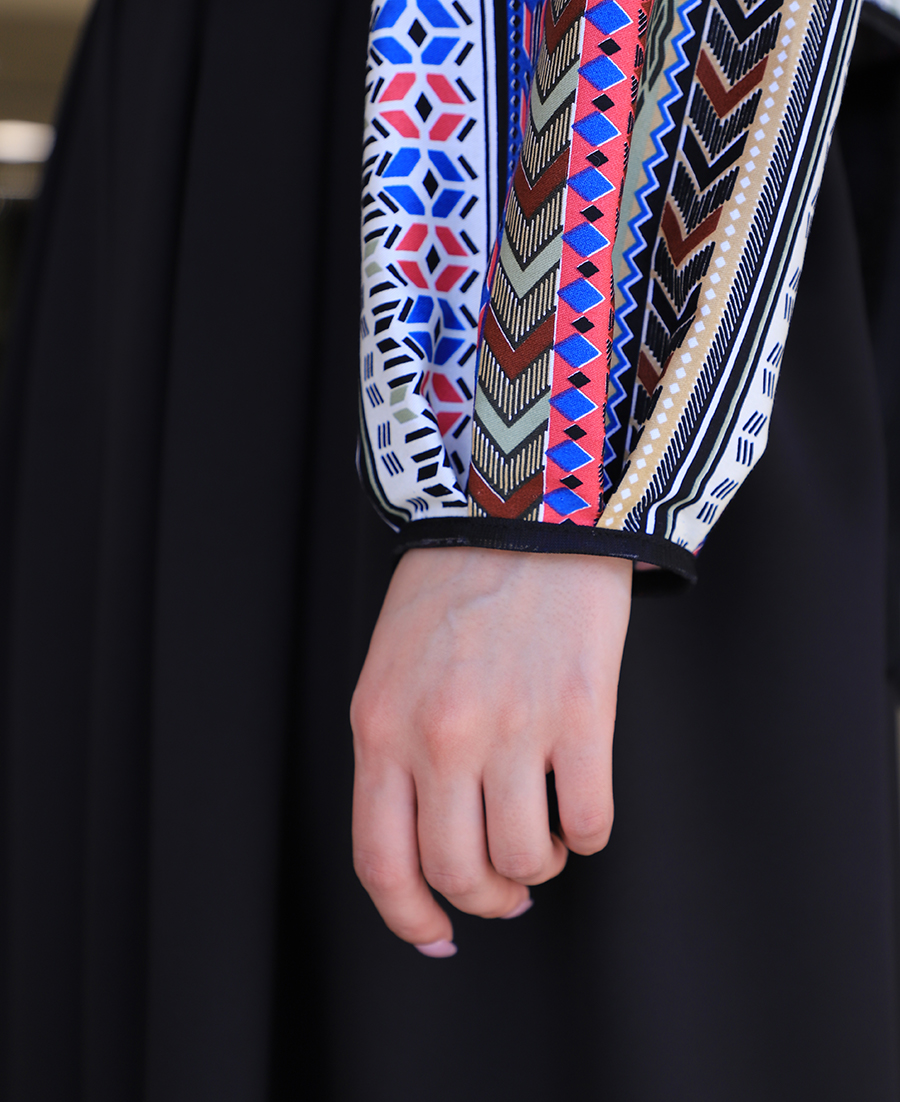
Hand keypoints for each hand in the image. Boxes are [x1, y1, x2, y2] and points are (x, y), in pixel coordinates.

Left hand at [350, 546, 631, 954]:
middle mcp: (440, 736)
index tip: (437, 935)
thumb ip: (397, 755)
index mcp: (381, 726)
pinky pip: (591, 824)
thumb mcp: (390, 671)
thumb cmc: (453, 590)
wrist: (524, 510)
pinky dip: (588, 835)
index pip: (381, 860)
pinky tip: (580, 803)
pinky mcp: (584, 713)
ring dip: (538, 865)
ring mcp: (514, 726)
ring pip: (526, 860)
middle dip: (487, 900)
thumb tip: (431, 846)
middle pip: (459, 875)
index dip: (409, 917)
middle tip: (507, 887)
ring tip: (543, 834)